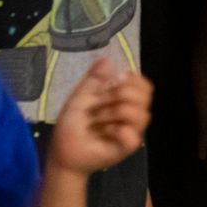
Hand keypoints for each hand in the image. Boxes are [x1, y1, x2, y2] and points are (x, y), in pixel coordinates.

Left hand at [48, 61, 151, 175]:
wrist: (62, 149)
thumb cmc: (72, 123)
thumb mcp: (81, 95)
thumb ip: (95, 77)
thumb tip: (107, 57)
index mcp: (124, 100)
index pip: (144, 85)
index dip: (131, 80)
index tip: (111, 82)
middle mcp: (132, 114)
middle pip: (145, 96)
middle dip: (119, 94)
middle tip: (99, 102)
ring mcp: (131, 131)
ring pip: (142, 114)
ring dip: (114, 112)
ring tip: (98, 119)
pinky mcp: (126, 148)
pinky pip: (133, 136)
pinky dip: (118, 130)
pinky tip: (105, 132)